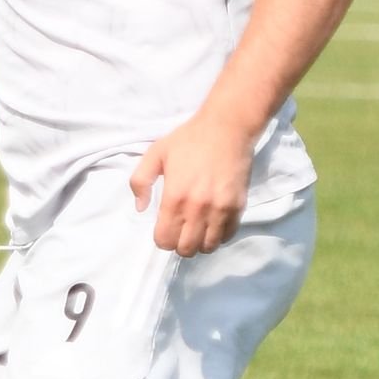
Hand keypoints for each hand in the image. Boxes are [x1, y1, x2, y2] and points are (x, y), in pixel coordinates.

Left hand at [129, 108, 255, 257]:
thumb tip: (140, 208)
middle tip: (180, 231)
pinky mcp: (238, 207)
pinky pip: (227, 236)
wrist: (227, 129)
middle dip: (179, 245)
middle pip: (186, 249)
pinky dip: (218, 236)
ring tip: (197, 230)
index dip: (161, 239)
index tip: (163, 230)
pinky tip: (213, 224)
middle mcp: (198, 208)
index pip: (165, 239)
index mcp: (175, 197)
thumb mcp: (155, 154)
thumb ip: (141, 181)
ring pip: (208, 247)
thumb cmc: (188, 140)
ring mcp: (220, 209)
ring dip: (199, 243)